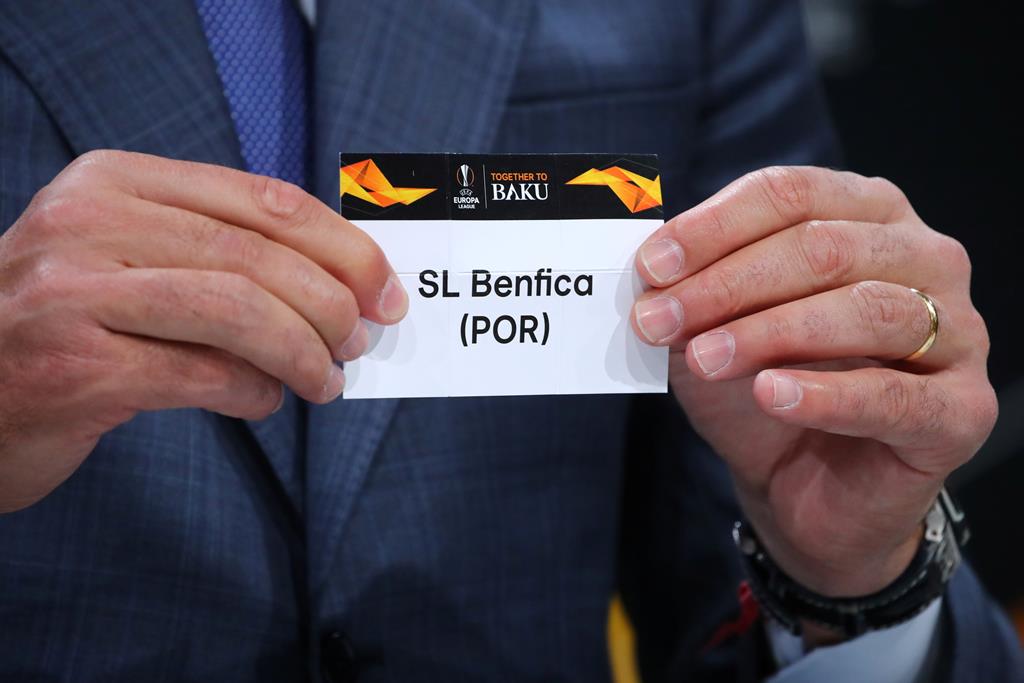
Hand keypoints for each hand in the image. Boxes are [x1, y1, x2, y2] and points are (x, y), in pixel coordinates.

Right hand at [0, 150, 407, 512]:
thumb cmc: (65, 323)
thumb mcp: (129, 259)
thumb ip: (218, 255)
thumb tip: (341, 284)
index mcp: (114, 182)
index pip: (261, 200)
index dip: (340, 245)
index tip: (384, 285)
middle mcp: (89, 223)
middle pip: (258, 255)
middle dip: (333, 302)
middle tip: (363, 339)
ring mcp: (74, 293)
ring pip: (237, 310)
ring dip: (304, 351)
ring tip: (328, 379)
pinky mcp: (76, 367)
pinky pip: (203, 376)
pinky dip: (254, 392)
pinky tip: (263, 400)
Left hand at [631, 167, 995, 603]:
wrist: (803, 488)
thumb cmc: (764, 388)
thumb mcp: (715, 330)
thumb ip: (692, 291)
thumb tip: (651, 269)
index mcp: (869, 215)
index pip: (793, 194)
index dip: (715, 227)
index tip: (651, 265)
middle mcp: (925, 258)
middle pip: (826, 247)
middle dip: (728, 283)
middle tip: (658, 319)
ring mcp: (957, 332)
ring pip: (865, 310)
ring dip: (768, 332)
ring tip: (702, 358)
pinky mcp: (960, 410)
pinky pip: (892, 395)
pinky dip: (824, 393)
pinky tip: (769, 394)